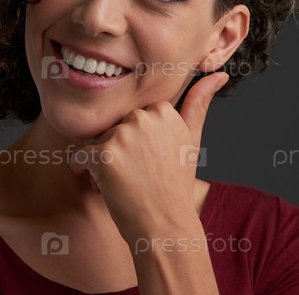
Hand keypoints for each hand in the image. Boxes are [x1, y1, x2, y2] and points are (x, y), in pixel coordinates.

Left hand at [68, 72, 229, 247]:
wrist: (165, 225)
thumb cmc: (176, 184)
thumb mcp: (191, 139)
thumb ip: (200, 103)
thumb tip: (219, 74)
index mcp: (163, 110)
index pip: (132, 117)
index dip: (135, 142)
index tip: (148, 162)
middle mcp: (143, 117)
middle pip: (113, 127)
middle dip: (117, 150)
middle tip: (137, 176)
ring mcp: (122, 135)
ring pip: (96, 141)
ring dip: (102, 162)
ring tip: (124, 183)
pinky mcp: (103, 155)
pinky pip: (79, 156)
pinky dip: (83, 170)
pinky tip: (102, 185)